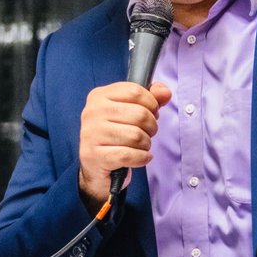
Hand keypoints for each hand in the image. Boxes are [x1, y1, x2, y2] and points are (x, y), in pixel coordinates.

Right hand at [78, 81, 170, 212]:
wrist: (95, 165)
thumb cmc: (115, 134)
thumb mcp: (131, 110)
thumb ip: (151, 98)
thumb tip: (165, 93)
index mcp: (99, 95)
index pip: (136, 91)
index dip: (152, 104)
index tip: (152, 113)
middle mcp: (92, 112)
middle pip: (139, 114)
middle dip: (152, 126)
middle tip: (149, 133)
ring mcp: (91, 134)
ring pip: (136, 136)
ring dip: (146, 144)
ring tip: (142, 146)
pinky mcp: (94, 155)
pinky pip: (128, 155)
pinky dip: (141, 158)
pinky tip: (143, 157)